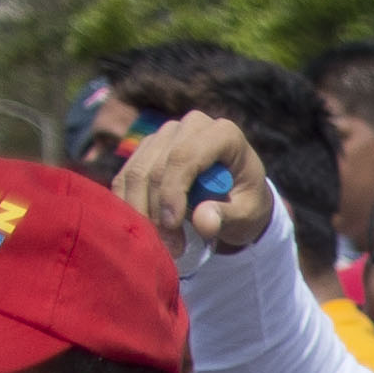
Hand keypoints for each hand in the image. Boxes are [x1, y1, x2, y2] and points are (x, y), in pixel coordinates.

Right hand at [113, 113, 279, 256]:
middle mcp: (192, 126)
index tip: (171, 225)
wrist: (237, 197)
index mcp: (224, 134)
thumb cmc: (246, 203)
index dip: (172, 190)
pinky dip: (128, 205)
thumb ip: (227, 216)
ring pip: (137, 171)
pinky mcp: (147, 149)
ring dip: (141, 211)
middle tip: (168, 247)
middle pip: (158, 165)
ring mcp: (166, 134)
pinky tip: (140, 229)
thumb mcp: (247, 215)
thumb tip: (203, 221)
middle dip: (157, 210)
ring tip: (158, 244)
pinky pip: (126, 177)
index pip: (186, 156)